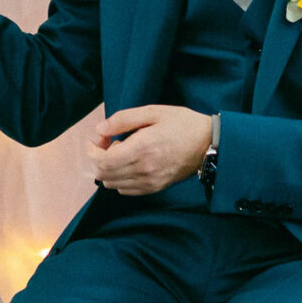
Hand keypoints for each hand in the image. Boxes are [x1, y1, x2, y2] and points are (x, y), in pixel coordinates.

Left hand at [88, 105, 213, 195]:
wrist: (209, 144)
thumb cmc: (182, 124)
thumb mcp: (153, 111)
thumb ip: (123, 119)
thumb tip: (100, 130)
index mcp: (141, 149)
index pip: (101, 160)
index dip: (92, 149)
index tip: (99, 136)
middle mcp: (142, 170)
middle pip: (103, 174)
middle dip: (98, 157)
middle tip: (108, 141)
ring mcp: (149, 182)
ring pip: (112, 184)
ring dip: (108, 169)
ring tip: (120, 152)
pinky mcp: (155, 188)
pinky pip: (125, 190)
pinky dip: (119, 179)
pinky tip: (129, 164)